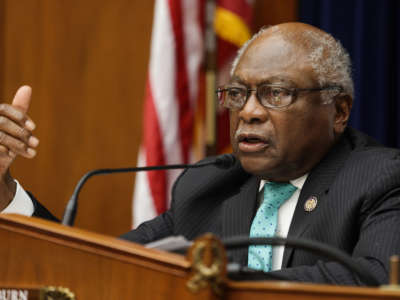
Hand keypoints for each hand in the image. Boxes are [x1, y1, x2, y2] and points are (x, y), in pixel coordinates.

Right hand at [0, 86, 38, 210]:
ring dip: (18, 145)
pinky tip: (14, 156)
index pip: (4, 109)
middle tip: (36, 143)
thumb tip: (27, 87)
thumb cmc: (6, 142)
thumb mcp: (15, 126)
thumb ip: (19, 109)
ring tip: (32, 152)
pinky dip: (6, 152)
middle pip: (2, 123)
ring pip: (0, 136)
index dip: (19, 117)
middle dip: (22, 133)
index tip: (33, 128)